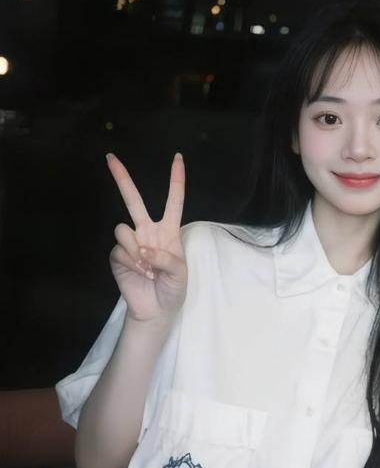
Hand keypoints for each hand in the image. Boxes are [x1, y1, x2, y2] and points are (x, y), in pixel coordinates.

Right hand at [107, 153, 187, 325]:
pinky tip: (138, 273)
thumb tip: (144, 248)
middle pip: (134, 200)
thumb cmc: (174, 289)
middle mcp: (148, 231)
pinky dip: (129, 262)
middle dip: (122, 178)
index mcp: (169, 230)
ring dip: (135, 250)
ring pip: (123, 229)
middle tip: (110, 158)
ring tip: (148, 269)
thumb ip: (166, 259)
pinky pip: (118, 250)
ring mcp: (131, 242)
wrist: (155, 310)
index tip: (178, 158)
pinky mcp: (117, 256)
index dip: (176, 180)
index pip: (174, 200)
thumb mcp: (180, 274)